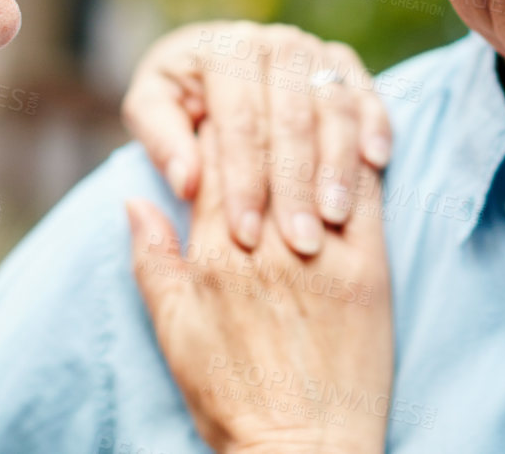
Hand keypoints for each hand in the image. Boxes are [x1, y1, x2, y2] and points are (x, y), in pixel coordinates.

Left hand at [123, 21, 391, 257]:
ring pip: (333, 107)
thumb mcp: (152, 109)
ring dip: (337, 164)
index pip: (238, 122)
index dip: (241, 180)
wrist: (215, 65)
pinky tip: (376, 163)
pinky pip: (367, 93)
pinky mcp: (344, 63)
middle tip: (298, 242)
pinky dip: (375, 125)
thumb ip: (161, 142)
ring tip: (332, 217)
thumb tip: (186, 182)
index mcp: (224, 48)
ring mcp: (314, 49)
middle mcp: (274, 42)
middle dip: (294, 183)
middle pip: (291, 117)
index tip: (244, 235)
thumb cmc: (179, 97)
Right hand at [128, 121, 391, 453]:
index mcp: (213, 257)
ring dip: (307, 124)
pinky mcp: (369, 268)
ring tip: (304, 101)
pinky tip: (352, 140)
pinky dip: (357, 159)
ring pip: (313, 160)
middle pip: (261, 149)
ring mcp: (320, 253)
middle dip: (258, 113)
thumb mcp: (174, 332)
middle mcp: (265, 245)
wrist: (304, 452)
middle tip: (262, 88)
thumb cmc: (234, 400)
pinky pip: (364, 192)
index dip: (213, 125)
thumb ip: (153, 259)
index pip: (211, 160)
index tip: (218, 106)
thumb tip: (135, 199)